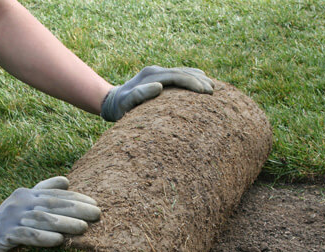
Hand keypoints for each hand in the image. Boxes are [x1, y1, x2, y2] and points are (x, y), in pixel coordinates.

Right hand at [0, 177, 99, 251]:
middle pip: (51, 205)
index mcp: (27, 194)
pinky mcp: (3, 236)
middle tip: (96, 215)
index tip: (95, 204)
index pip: (56, 194)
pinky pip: (25, 236)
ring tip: (83, 228)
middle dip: (76, 209)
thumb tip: (66, 180)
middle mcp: (19, 203)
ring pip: (41, 220)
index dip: (76, 198)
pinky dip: (42, 238)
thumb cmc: (10, 221)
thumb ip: (45, 191)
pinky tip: (58, 241)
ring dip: (64, 223)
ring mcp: (11, 219)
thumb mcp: (26, 204)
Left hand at [100, 65, 214, 121]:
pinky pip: (178, 73)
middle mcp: (155, 71)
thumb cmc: (120, 107)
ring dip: (198, 77)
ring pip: (182, 71)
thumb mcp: (126, 103)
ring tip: (213, 86)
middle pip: (182, 72)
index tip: (205, 92)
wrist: (111, 101)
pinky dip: (191, 75)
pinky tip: (202, 78)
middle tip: (213, 91)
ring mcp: (157, 72)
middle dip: (199, 81)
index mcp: (151, 76)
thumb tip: (159, 87)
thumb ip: (140, 95)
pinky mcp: (158, 76)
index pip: (176, 77)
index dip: (192, 83)